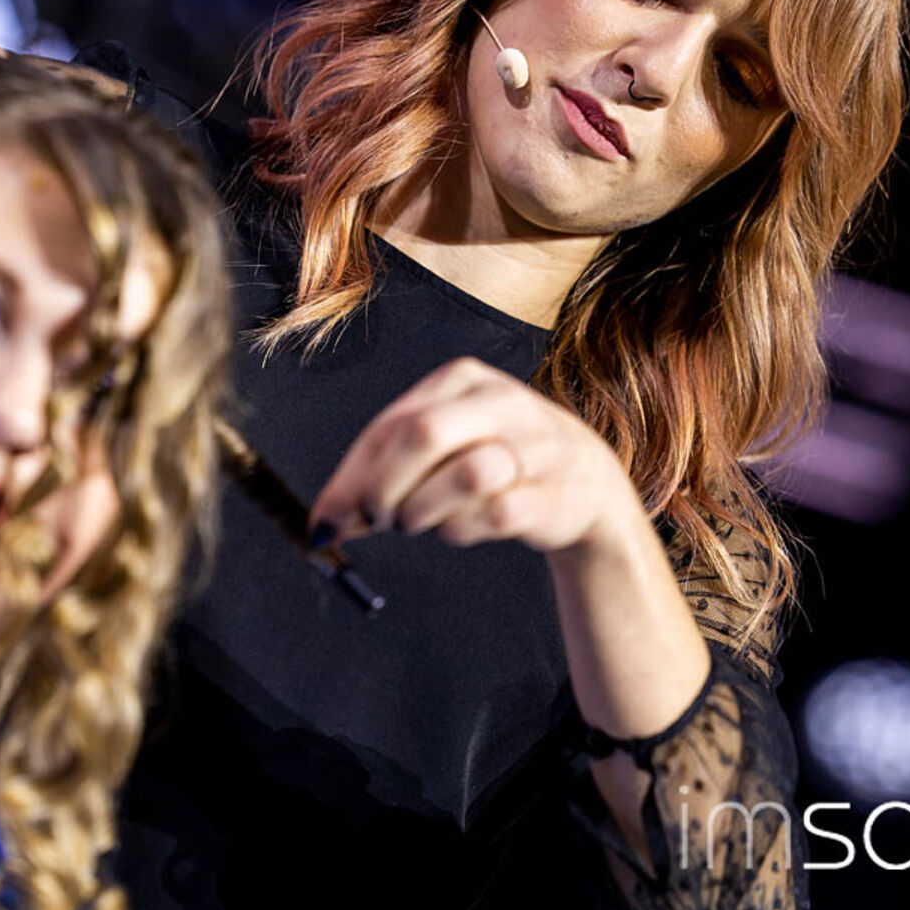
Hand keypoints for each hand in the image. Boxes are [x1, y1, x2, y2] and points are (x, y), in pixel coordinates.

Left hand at [309, 357, 639, 552]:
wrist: (584, 479)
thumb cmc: (494, 456)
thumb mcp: (440, 444)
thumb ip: (383, 469)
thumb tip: (327, 519)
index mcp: (461, 380)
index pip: (390, 424)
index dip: (351, 477)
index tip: (326, 520)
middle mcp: (500, 402)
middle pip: (423, 436)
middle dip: (383, 489)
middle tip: (373, 521)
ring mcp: (532, 446)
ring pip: (465, 475)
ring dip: (424, 511)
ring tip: (418, 521)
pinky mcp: (551, 492)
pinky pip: (495, 515)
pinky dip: (463, 530)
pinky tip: (459, 527)